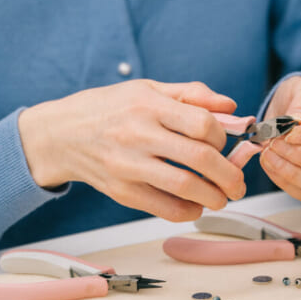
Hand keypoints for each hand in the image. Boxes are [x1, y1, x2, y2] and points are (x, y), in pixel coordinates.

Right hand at [18, 80, 245, 221]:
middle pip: (199, 158)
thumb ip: (192, 94)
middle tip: (239, 183)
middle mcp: (138, 135)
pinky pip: (164, 208)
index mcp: (149, 105)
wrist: (61, 134)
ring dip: (214, 196)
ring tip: (222, 197)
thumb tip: (232, 108)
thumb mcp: (149, 88)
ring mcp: (128, 165)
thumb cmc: (110, 107)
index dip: (222, 137)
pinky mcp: (121, 191)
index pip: (201, 124)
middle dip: (229, 175)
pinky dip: (188, 211)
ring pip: (185, 187)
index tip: (224, 144)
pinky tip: (195, 205)